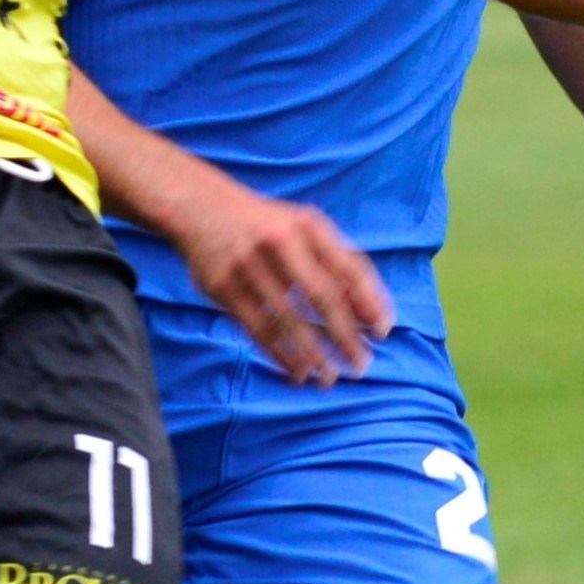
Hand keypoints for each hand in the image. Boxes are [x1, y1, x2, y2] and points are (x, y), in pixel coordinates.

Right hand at [163, 178, 391, 386]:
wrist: (200, 206)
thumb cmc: (267, 225)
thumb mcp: (303, 228)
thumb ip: (338, 261)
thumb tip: (371, 312)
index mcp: (308, 226)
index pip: (349, 267)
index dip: (370, 302)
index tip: (384, 333)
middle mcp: (281, 242)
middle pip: (322, 296)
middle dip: (346, 336)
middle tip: (361, 366)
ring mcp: (249, 265)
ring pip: (288, 320)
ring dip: (313, 354)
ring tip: (329, 378)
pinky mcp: (223, 286)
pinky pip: (257, 328)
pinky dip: (280, 354)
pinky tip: (297, 371)